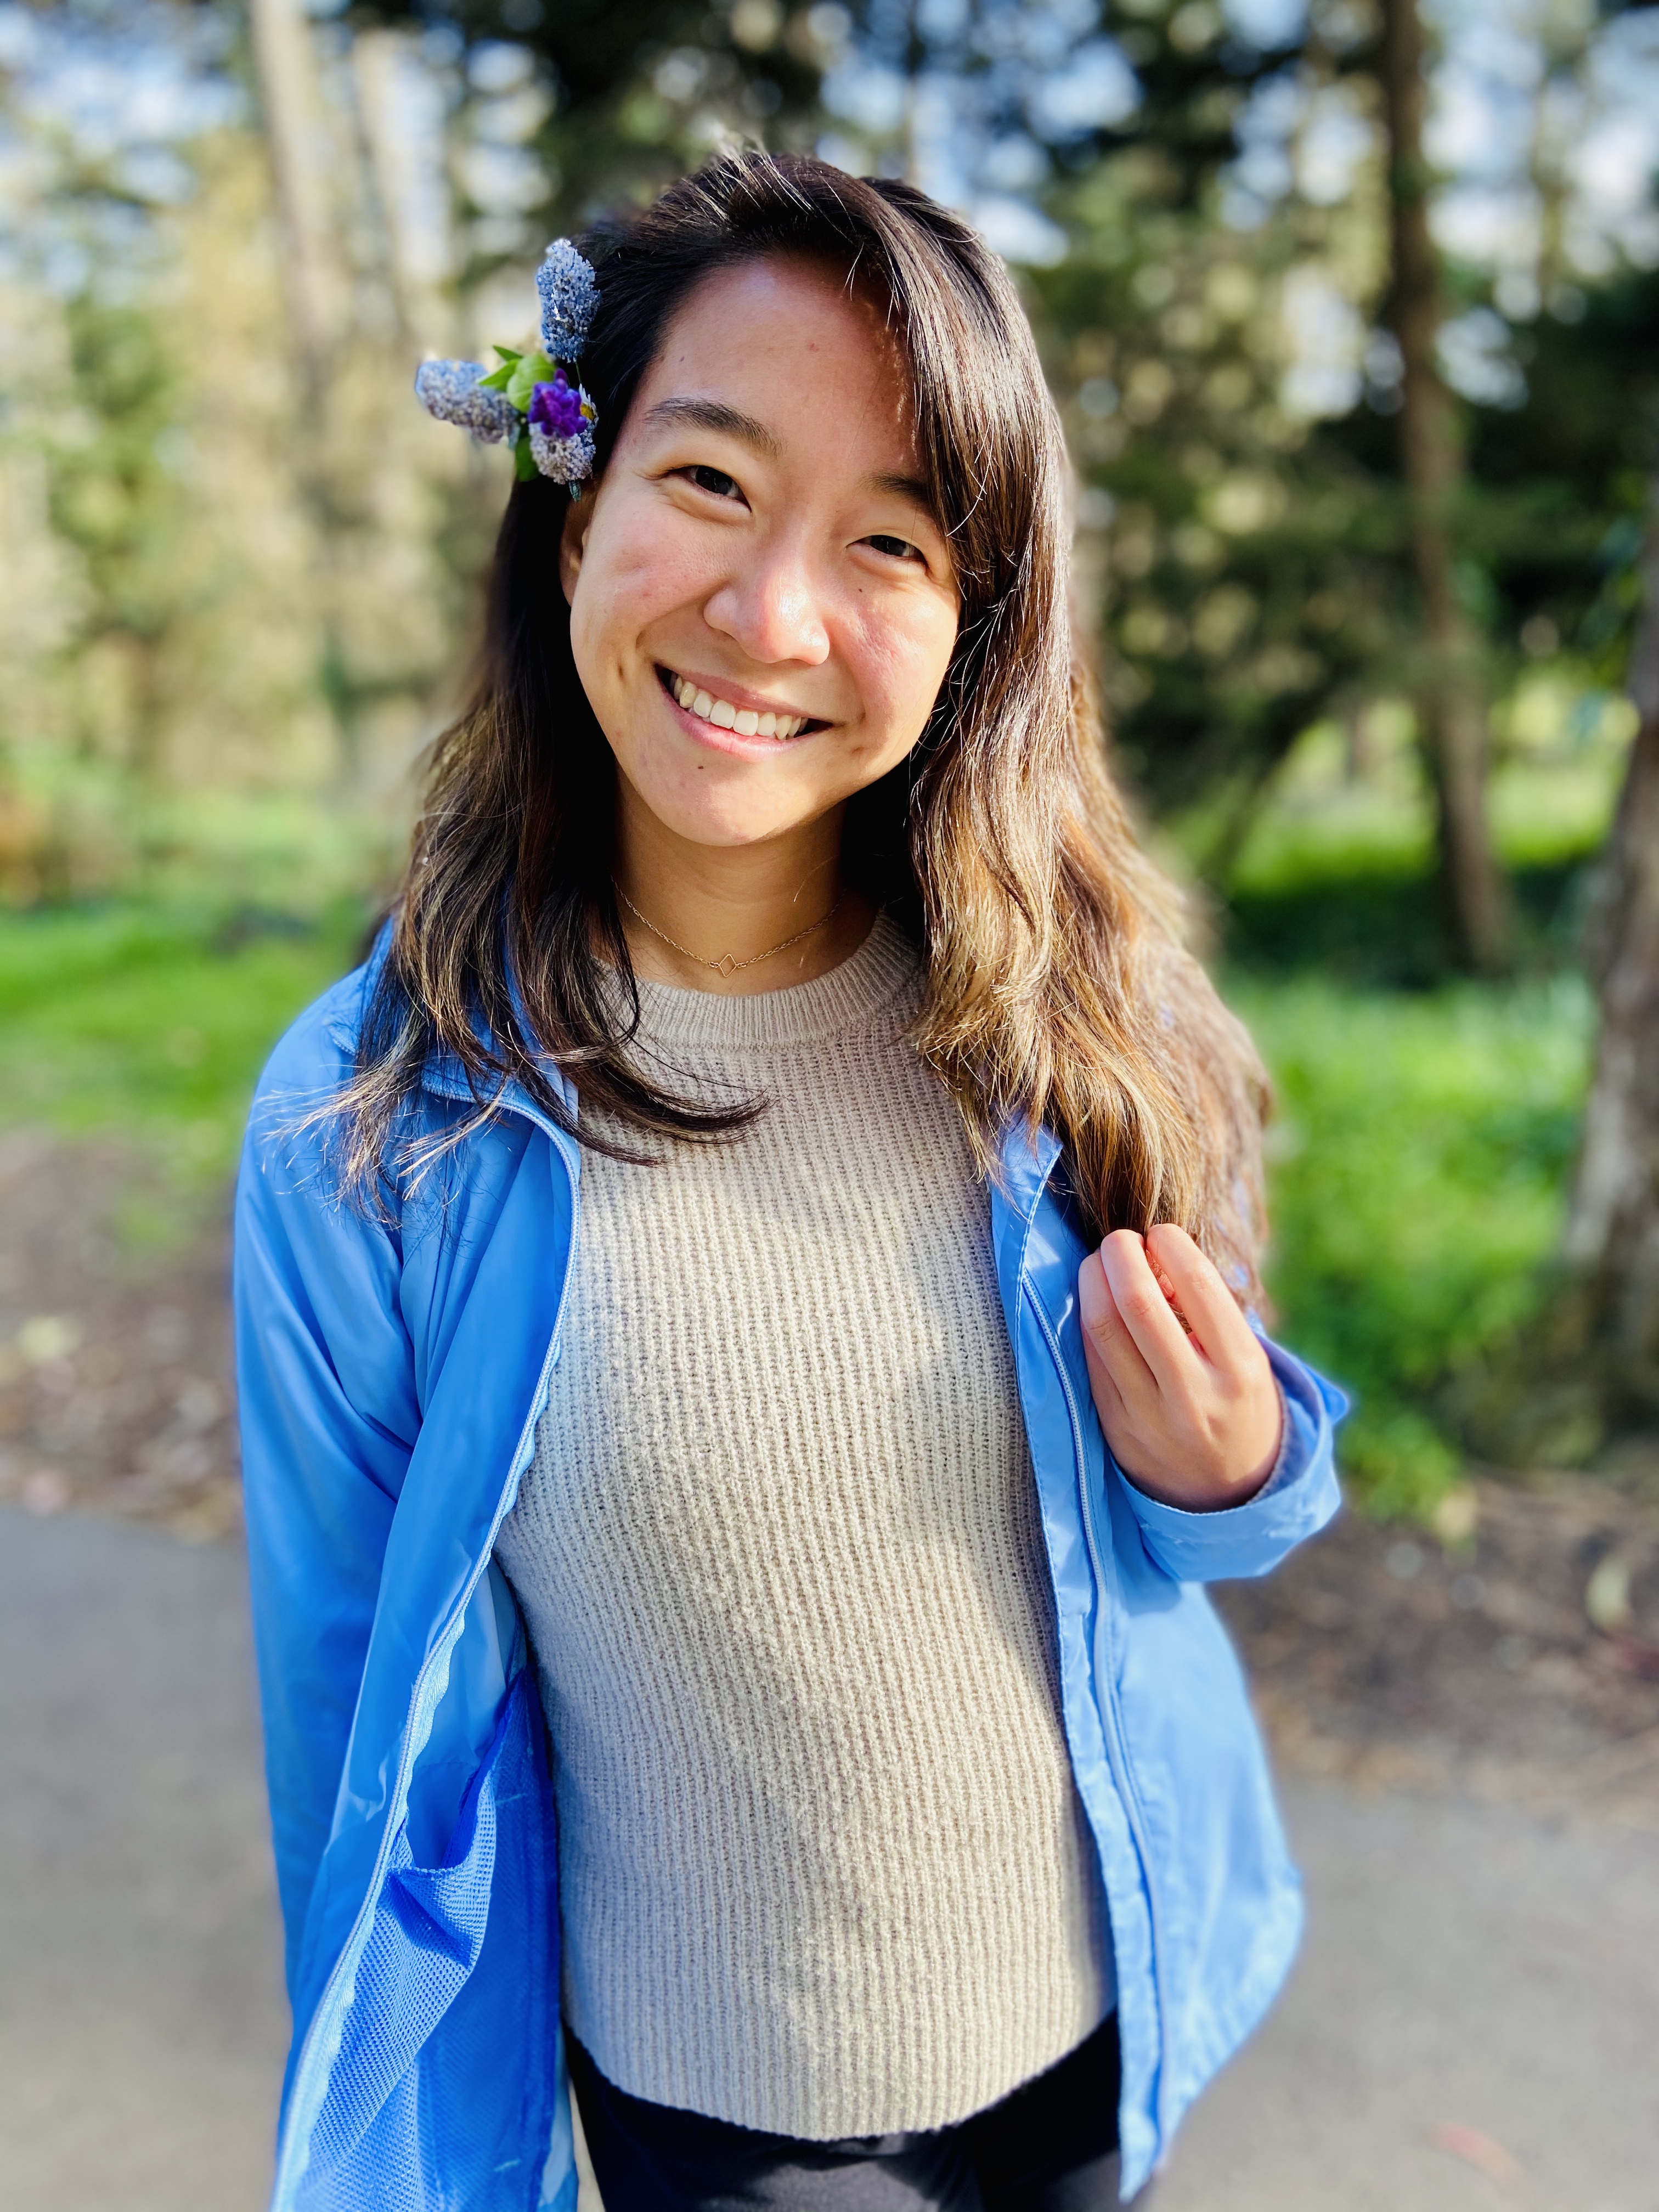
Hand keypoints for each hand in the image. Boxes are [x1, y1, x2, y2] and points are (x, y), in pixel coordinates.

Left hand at [1078, 1224, 1281, 1511]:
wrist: (1228, 1495)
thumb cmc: (1238, 1404)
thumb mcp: (1246, 1360)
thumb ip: (1206, 1312)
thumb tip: (1151, 1256)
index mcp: (1240, 1371)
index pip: (1198, 1286)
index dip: (1170, 1244)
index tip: (1160, 1232)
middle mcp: (1194, 1396)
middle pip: (1137, 1303)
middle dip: (1119, 1254)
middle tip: (1120, 1239)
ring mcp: (1149, 1417)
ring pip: (1101, 1329)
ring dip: (1093, 1281)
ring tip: (1101, 1264)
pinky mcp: (1115, 1429)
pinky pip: (1090, 1359)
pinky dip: (1089, 1320)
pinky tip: (1096, 1304)